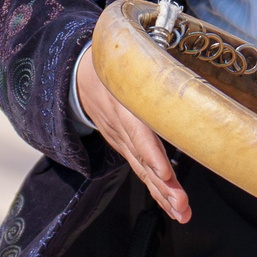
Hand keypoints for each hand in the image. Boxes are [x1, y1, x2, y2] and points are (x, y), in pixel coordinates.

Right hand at [76, 45, 189, 221]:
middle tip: (182, 206)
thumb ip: (151, 53)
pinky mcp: (121, 145)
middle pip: (142, 159)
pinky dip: (155, 189)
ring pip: (142, 169)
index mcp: (120, 100)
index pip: (136, 130)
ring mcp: (118, 138)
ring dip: (162, 194)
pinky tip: (171, 206)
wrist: (74, 74)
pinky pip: (140, 169)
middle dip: (162, 185)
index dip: (150, 152)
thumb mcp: (123, 53)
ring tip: (182, 213)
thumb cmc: (106, 61)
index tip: (165, 172)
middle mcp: (118, 125)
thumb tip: (178, 44)